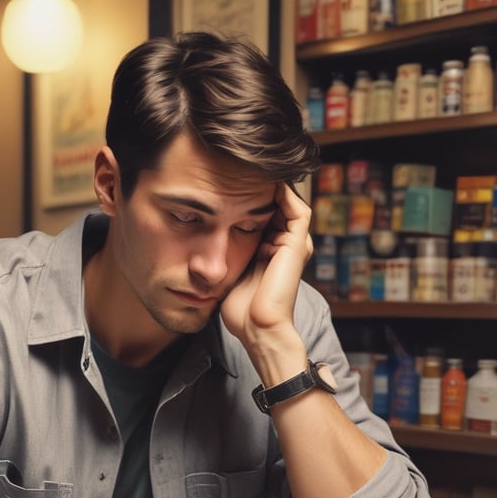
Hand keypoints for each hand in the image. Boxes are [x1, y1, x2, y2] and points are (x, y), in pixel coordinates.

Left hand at [220, 183, 312, 360]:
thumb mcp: (228, 273)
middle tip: (237, 170)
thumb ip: (224, 255)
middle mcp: (286, 245)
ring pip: (288, 202)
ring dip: (270, 185)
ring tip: (249, 170)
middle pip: (277, 205)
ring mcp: (294, 243)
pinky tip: (261, 182)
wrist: (257, 328)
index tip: (223, 185)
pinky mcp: (298, 243)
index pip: (263, 215)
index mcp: (272, 251)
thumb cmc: (240, 310)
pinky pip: (297, 207)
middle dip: (257, 187)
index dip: (247, 198)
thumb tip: (198, 244)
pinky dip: (283, 192)